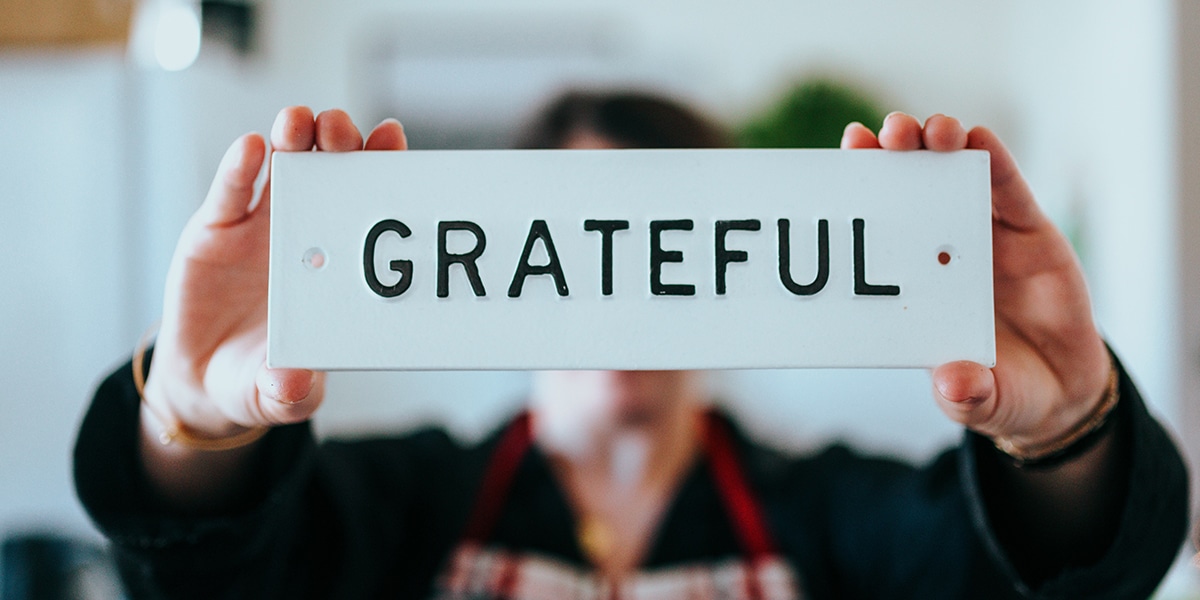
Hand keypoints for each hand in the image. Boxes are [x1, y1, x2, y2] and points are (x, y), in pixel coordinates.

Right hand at [143, 107, 406, 439]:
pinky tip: (251, 147)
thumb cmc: (263, 380)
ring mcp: (262, 227)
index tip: (393, 139)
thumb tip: (293, 384)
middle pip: (330, 173)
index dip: (382, 169)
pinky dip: (240, 167)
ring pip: (283, 168)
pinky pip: (231, 191)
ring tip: (299, 122)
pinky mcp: (215, 229)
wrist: (205, 380)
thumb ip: (289, 391)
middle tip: (343, 130)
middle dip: (340, 144)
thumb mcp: (280, 395)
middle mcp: (307, 233)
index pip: (367, 205)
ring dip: (294, 139)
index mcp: (338, 264)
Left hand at [842, 113, 1110, 450]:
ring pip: (954, 176)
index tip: (840, 164)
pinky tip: (977, 138)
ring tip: (926, 132)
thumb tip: (954, 385)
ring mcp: (984, 236)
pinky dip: (994, 160)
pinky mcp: (1029, 231)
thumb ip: (968, 395)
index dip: (858, 195)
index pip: (877, 232)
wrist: (1061, 388)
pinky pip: (1009, 189)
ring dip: (937, 146)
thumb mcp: (982, 400)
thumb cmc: (1001, 390)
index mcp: (914, 286)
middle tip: (879, 136)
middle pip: (907, 188)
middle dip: (891, 155)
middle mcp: (941, 251)